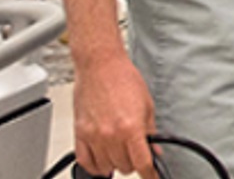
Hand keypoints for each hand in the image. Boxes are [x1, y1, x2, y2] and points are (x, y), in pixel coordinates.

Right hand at [70, 53, 159, 177]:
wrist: (100, 65)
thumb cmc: (123, 78)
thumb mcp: (147, 105)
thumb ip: (150, 132)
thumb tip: (154, 150)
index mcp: (131, 128)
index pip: (142, 163)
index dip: (150, 174)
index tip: (152, 177)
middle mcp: (110, 135)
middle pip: (124, 167)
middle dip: (133, 163)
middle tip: (135, 153)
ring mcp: (93, 136)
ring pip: (105, 168)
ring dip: (115, 164)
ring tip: (120, 153)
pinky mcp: (79, 133)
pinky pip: (85, 161)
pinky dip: (95, 166)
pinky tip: (102, 161)